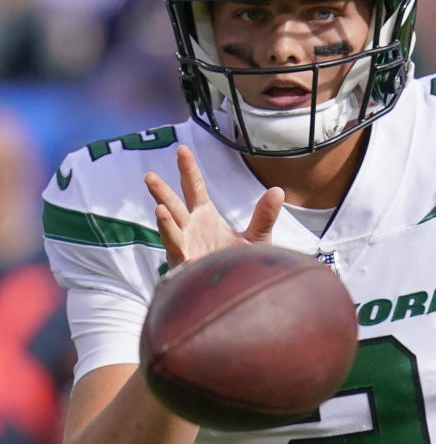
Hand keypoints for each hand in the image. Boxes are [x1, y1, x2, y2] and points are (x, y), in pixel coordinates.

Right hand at [144, 145, 283, 269]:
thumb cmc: (241, 265)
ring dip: (164, 217)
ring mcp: (185, 245)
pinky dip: (171, 237)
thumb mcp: (257, 238)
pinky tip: (165, 226)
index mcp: (204, 216)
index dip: (187, 169)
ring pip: (170, 227)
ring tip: (158, 205)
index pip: (193, 188)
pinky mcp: (185, 264)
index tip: (181, 149)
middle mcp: (190, 228)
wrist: (240, 293)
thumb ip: (264, 216)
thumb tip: (278, 190)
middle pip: (174, 205)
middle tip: (149, 176)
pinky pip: (176, 249)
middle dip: (161, 192)